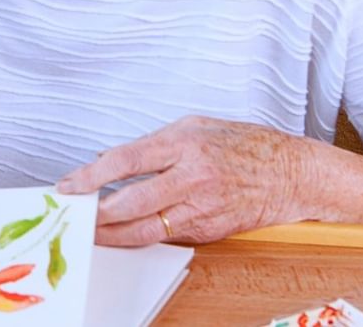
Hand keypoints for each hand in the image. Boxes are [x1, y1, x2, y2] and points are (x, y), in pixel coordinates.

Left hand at [55, 115, 306, 244]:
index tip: (70, 185)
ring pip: (146, 229)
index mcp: (184, 144)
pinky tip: (124, 234)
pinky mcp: (210, 230)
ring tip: (90, 231)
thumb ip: (152, 144)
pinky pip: (168, 236)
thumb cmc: (246, 145)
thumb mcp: (195, 126)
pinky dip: (142, 236)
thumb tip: (112, 158)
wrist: (292, 174)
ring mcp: (202, 207)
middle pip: (131, 202)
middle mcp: (192, 178)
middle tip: (73, 215)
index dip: (91, 176)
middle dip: (96, 212)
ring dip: (113, 233)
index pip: (125, 162)